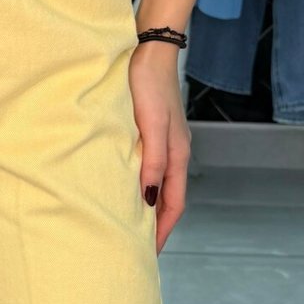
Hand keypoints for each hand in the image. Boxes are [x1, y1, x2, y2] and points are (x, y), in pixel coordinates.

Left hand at [130, 42, 189, 253]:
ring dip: (147, 206)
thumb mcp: (151, 126)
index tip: (148, 252)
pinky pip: (149, 167)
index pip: (172, 204)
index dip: (161, 230)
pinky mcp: (152, 131)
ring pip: (158, 183)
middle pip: (167, 198)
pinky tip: (125, 187)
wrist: (148, 50)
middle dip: (155, 224)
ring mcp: (165, 142)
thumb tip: (147, 199)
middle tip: (136, 245)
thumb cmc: (148, 85)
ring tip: (129, 223)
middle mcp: (174, 152)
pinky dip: (141, 184)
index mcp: (177, 155)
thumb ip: (152, 162)